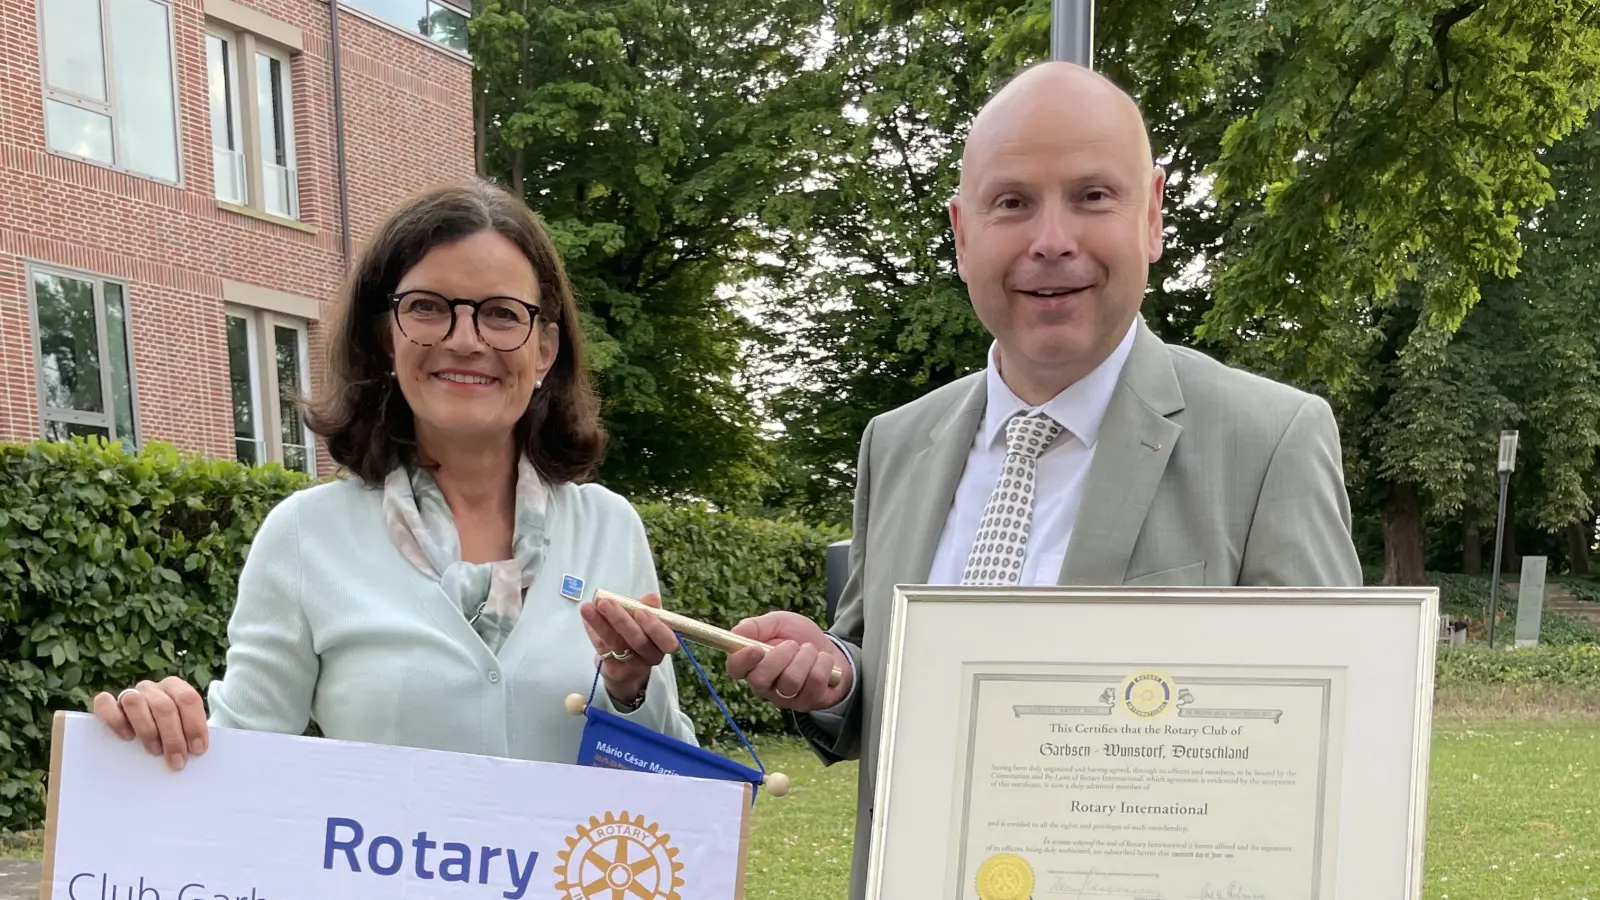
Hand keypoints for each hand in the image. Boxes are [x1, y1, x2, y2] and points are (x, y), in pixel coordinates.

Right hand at [90, 677, 207, 770]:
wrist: (149, 727)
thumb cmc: (172, 731)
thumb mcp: (184, 728)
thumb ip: (190, 734)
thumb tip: (196, 753)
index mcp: (175, 687)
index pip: (188, 699)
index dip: (194, 724)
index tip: (197, 749)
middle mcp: (152, 688)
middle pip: (163, 706)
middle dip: (173, 737)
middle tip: (177, 761)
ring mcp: (129, 693)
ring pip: (134, 702)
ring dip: (147, 730)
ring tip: (155, 750)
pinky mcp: (108, 704)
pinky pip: (104, 703)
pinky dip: (115, 719)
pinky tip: (126, 736)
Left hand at [579, 592, 678, 703]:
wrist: (625, 665)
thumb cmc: (639, 634)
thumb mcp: (645, 619)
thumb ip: (647, 607)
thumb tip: (652, 597)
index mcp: (663, 644)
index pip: (668, 641)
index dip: (655, 628)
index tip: (640, 611)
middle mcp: (650, 657)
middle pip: (638, 642)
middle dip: (621, 620)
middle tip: (605, 602)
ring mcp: (631, 666)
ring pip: (615, 644)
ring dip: (600, 623)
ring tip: (587, 607)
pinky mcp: (612, 670)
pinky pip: (601, 648)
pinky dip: (593, 630)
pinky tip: (587, 617)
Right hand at [726, 611, 851, 711]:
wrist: (832, 649)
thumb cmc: (799, 636)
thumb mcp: (778, 622)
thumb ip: (756, 625)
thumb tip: (737, 631)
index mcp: (751, 664)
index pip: (735, 669)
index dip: (742, 660)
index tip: (756, 648)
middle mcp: (764, 686)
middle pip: (759, 680)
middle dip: (780, 656)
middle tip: (792, 644)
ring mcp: (786, 698)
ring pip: (791, 681)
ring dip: (806, 657)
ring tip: (810, 650)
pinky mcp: (808, 703)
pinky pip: (815, 682)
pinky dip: (823, 663)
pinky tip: (822, 662)